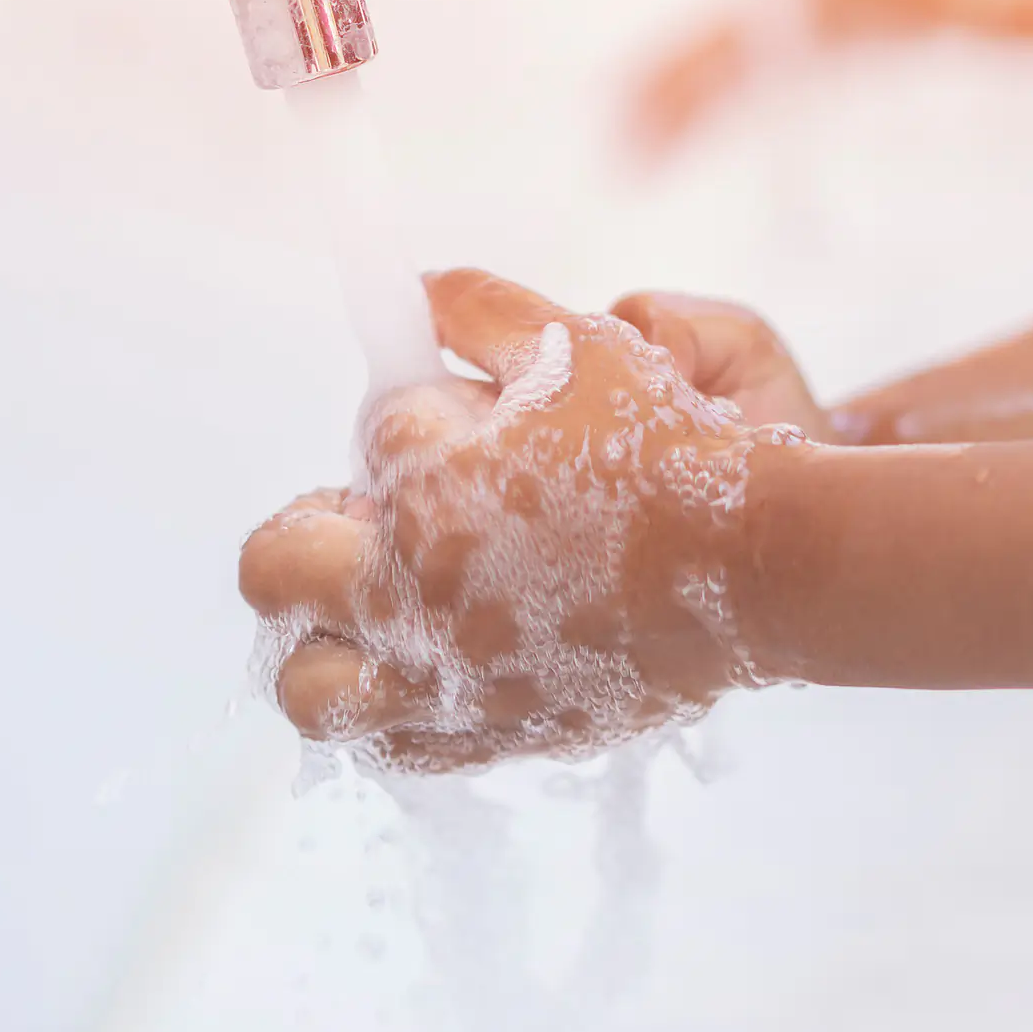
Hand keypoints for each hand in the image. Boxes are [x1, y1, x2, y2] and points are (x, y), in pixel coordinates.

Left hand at [238, 271, 803, 772]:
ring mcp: (450, 680)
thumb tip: (417, 289)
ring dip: (319, 635)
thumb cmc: (674, 456)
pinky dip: (390, 704)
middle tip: (368, 516)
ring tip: (373, 604)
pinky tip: (431, 661)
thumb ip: (481, 308)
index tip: (467, 419)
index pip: (372, 433)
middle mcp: (420, 600)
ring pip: (305, 681)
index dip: (419, 415)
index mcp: (431, 494)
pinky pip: (391, 743)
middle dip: (308, 525)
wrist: (758, 571)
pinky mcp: (493, 733)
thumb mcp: (581, 347)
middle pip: (274, 565)